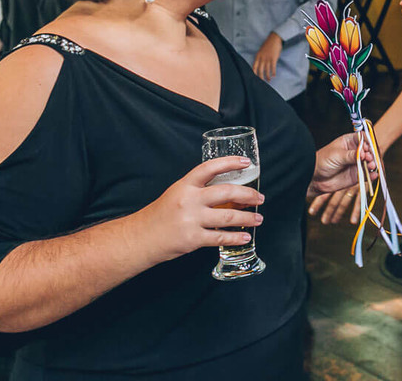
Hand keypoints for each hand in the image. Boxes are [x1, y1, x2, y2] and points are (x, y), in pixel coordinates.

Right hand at [135, 156, 265, 262]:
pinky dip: (236, 237)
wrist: (141, 238)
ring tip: (258, 218)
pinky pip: (220, 237)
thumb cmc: (161, 215)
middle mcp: (189, 200)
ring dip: (247, 218)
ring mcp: (191, 219)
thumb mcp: (177, 194)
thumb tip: (231, 194)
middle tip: (260, 198)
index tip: (246, 162)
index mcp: (185, 185)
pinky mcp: (192, 239)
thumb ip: (200, 191)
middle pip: (227, 192)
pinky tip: (245, 237)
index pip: (210, 168)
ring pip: (228, 216)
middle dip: (248, 195)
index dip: (230, 162)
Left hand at [252, 33, 281, 80]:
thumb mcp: (261, 50)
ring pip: (267, 70)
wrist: (274, 39)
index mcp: (258, 56)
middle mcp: (262, 58)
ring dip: (268, 76)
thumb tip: (261, 63)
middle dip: (261, 77)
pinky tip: (274, 76)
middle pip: (260, 70)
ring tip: (269, 80)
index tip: (254, 78)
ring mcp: (267, 59)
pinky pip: (273, 67)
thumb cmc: (268, 44)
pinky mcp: (273, 58)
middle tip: (262, 82)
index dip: (254, 73)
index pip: (254, 66)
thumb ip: (260, 57)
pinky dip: (273, 72)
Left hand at [307, 130, 378, 223]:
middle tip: (370, 159)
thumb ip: (351, 155)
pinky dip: (372, 175)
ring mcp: (357, 164)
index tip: (369, 148)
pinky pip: (368, 175)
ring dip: (374, 165)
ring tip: (372, 167)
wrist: (314, 178)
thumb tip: (364, 154)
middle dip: (372, 155)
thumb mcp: (337, 155)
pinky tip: (374, 175)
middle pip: (370, 151)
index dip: (368, 142)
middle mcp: (356, 152)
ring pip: (370, 163)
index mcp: (350, 142)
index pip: (364, 138)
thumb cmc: (322, 161)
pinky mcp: (357, 175)